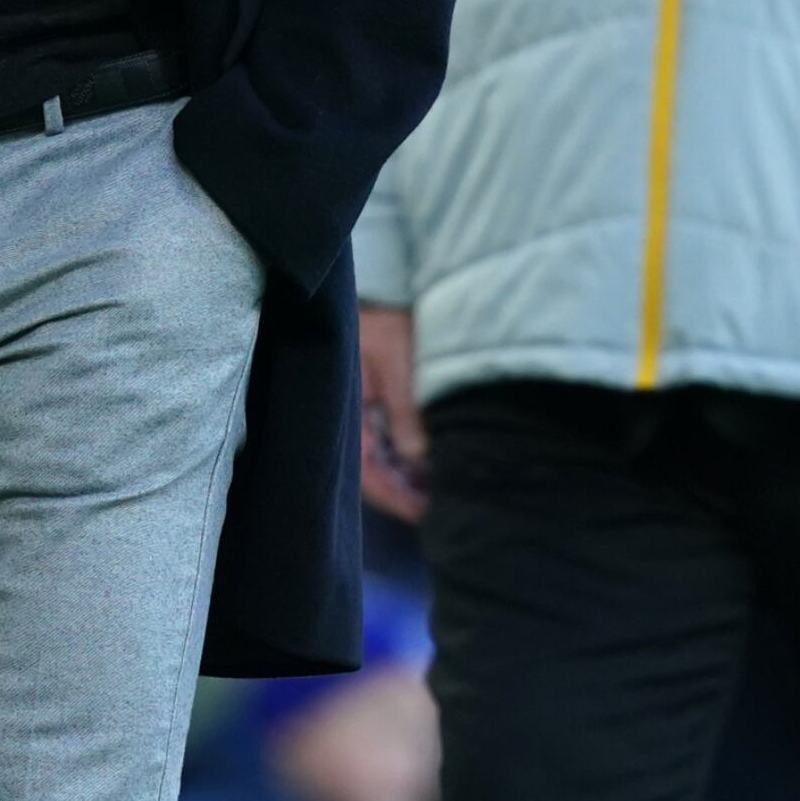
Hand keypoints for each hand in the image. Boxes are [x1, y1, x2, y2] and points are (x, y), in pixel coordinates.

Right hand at [358, 301, 426, 523]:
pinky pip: (399, 438)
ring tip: (450, 488)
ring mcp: (371, 413)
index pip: (367, 472)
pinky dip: (418, 454)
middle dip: (409, 493)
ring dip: (415, 475)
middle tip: (446, 507)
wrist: (387, 287)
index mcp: (349, 415)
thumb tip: (418, 457)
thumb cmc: (384, 319)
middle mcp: (358, 420)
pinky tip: (442, 462)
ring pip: (392, 457)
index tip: (424, 514)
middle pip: (380, 471)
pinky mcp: (386, 402)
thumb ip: (405, 408)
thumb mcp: (396, 360)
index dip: (395, 498)